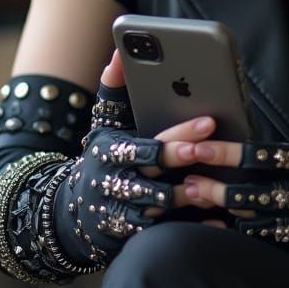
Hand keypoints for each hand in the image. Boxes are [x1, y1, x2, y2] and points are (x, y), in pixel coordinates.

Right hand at [53, 51, 223, 265]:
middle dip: (182, 160)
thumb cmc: (103, 156)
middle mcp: (115, 181)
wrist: (69, 212)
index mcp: (111, 151)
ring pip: (159, 207)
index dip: (177, 134)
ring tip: (215, 187)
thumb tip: (120, 50)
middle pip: (153, 172)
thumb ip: (114, 88)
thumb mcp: (104, 122)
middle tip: (212, 150)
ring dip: (189, 198)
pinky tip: (218, 223)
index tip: (208, 123)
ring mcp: (122, 212)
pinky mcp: (131, 237)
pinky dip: (192, 229)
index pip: (146, 143)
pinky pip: (165, 234)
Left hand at [180, 45, 288, 268]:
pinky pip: (270, 246)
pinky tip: (216, 230)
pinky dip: (242, 238)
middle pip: (259, 193)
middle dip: (220, 187)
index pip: (270, 157)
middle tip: (185, 177)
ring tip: (192, 200)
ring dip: (224, 212)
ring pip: (260, 222)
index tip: (202, 146)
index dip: (234, 153)